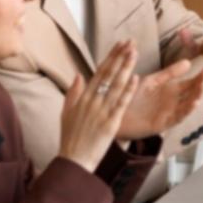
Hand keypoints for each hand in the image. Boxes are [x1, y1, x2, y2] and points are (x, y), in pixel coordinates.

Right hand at [58, 41, 140, 171]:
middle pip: (108, 74)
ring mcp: (101, 111)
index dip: (110, 57)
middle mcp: (92, 101)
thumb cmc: (70, 138)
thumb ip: (72, 93)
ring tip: (134, 53)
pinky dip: (128, 90)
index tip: (119, 45)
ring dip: (126, 67)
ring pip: (116, 85)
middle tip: (130, 42)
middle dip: (120, 57)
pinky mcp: (110, 122)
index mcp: (83, 98)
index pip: (99, 72)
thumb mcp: (66, 113)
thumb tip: (77, 75)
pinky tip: (136, 78)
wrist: (73, 160)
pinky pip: (121, 103)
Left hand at [115, 59, 202, 139]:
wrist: (115, 111)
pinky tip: (193, 103)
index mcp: (170, 90)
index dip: (199, 77)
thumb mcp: (152, 81)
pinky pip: (178, 117)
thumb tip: (188, 62)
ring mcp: (169, 113)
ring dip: (197, 97)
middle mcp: (173, 102)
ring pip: (188, 105)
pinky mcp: (163, 123)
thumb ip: (169, 73)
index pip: (190, 83)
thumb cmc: (131, 96)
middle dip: (201, 85)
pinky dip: (187, 111)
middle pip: (192, 93)